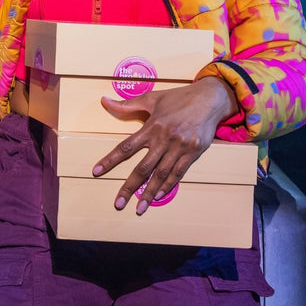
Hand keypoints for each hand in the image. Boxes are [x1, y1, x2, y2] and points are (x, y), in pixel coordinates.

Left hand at [92, 77, 237, 214]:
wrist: (209, 99)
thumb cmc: (178, 98)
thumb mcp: (151, 98)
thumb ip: (127, 104)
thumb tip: (104, 101)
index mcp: (151, 126)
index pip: (126, 146)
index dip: (110, 160)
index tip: (97, 171)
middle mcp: (164, 139)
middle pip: (143, 167)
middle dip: (129, 187)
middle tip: (118, 203)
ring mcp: (179, 147)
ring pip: (161, 174)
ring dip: (149, 192)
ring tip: (139, 208)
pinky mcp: (193, 153)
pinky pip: (179, 172)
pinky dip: (168, 185)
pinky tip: (158, 196)